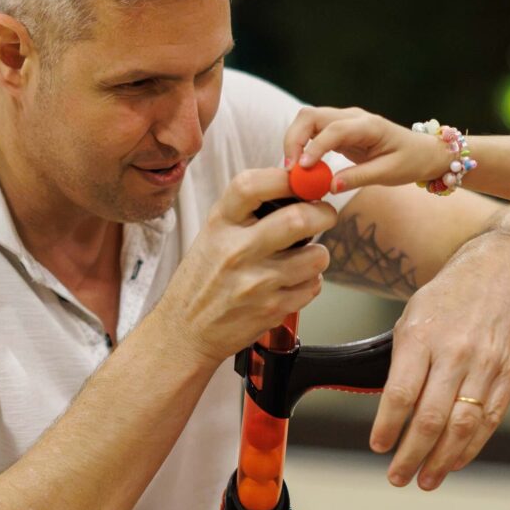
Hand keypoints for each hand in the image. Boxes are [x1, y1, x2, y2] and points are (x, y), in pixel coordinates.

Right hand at [152, 168, 335, 364]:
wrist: (184, 330)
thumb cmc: (202, 280)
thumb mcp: (213, 235)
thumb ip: (247, 212)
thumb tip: (296, 187)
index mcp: (220, 224)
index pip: (254, 185)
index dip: (287, 178)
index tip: (303, 181)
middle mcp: (237, 251)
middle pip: (298, 219)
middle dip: (323, 213)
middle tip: (325, 215)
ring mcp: (256, 282)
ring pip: (316, 256)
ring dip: (319, 254)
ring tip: (306, 256)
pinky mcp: (272, 309)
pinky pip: (313, 286)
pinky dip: (310, 281)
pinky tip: (292, 282)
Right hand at [285, 107, 453, 190]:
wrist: (423, 152)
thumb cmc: (410, 161)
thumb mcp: (389, 173)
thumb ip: (359, 178)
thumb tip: (330, 186)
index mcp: (369, 125)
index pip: (333, 129)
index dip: (314, 147)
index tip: (302, 168)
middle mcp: (352, 117)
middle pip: (310, 116)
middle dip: (294, 139)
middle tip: (290, 169)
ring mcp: (344, 121)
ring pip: (307, 120)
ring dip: (294, 141)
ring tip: (293, 170)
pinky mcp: (339, 130)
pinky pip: (313, 132)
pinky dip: (302, 146)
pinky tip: (301, 167)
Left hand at [371, 234, 509, 488]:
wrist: (506, 269)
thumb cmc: (451, 296)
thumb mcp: (414, 316)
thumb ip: (403, 361)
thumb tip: (392, 412)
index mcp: (422, 336)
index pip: (400, 394)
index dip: (388, 427)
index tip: (379, 447)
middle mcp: (455, 352)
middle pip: (430, 418)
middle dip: (411, 455)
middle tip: (398, 477)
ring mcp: (486, 364)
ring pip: (462, 426)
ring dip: (442, 461)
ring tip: (426, 480)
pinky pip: (489, 420)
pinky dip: (471, 446)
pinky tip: (455, 461)